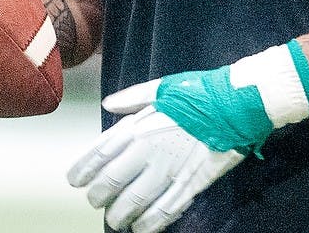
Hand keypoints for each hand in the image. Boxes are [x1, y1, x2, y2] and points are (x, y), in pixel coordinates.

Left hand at [68, 40, 308, 231]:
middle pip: (113, 181)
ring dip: (120, 215)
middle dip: (99, 196)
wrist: (234, 105)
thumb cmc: (198, 93)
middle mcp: (150, 149)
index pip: (101, 152)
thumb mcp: (161, 88)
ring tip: (116, 219)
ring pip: (135, 201)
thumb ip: (132, 98)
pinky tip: (142, 228)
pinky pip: (164, 211)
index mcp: (140, 125)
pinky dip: (150, 224)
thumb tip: (108, 104)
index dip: (83, 169)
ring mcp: (169, 169)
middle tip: (96, 201)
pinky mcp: (190, 183)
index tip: (74, 181)